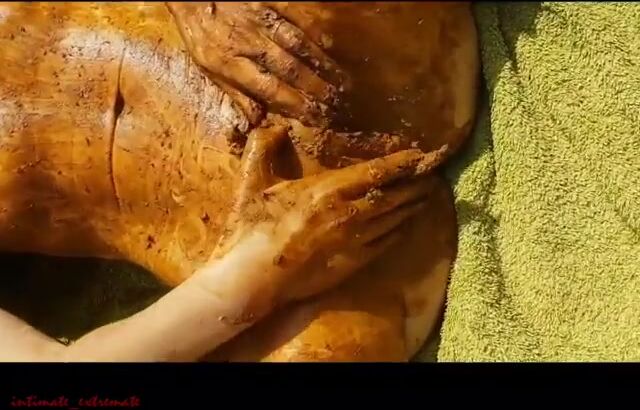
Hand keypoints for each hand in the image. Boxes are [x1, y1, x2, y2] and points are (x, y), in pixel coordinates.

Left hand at [166, 2, 346, 125]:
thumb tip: (256, 121)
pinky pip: (297, 18)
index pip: (269, 89)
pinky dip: (316, 33)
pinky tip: (330, 47)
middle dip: (316, 89)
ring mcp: (260, 20)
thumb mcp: (206, 66)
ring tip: (341, 82)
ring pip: (298, 45)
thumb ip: (234, 92)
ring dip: (322, 66)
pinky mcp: (269, 1)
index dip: (295, 105)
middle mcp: (248, 42)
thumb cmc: (199, 31)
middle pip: (289, 70)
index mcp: (229, 63)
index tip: (316, 118)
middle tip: (336, 104)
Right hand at [210, 120, 447, 304]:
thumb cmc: (253, 228)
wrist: (254, 278)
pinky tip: (405, 227)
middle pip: (393, 196)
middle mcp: (349, 213)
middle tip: (434, 176)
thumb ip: (263, 147)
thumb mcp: (252, 182)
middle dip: (416, 185)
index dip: (400, 163)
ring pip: (393, 220)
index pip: (375, 172)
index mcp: (327, 190)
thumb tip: (277, 127)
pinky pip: (385, 244)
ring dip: (413, 207)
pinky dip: (399, 232)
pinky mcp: (354, 263)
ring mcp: (355, 240)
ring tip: (427, 197)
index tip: (419, 155)